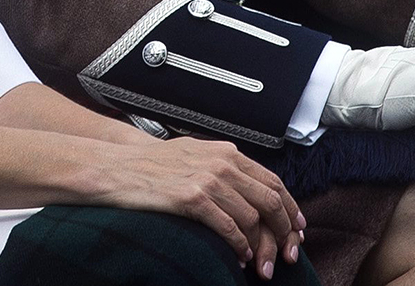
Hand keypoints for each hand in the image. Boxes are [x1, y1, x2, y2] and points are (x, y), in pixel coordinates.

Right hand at [94, 135, 304, 278]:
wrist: (117, 167)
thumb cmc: (151, 165)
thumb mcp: (194, 156)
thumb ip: (223, 168)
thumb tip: (249, 191)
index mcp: (226, 153)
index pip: (272, 182)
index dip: (290, 209)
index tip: (298, 229)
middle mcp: (222, 163)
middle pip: (270, 200)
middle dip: (285, 231)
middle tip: (289, 253)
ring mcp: (208, 179)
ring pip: (253, 218)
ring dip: (261, 246)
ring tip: (259, 262)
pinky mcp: (193, 198)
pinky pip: (229, 228)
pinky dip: (239, 246)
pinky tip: (239, 257)